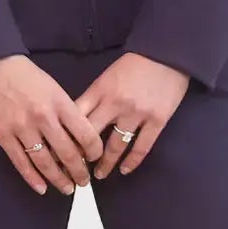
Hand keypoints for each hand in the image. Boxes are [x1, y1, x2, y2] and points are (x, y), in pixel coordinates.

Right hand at [0, 54, 104, 195]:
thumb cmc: (28, 77)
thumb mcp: (55, 89)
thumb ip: (67, 112)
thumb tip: (78, 140)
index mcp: (60, 103)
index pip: (85, 134)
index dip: (94, 151)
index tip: (95, 158)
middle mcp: (43, 118)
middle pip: (67, 153)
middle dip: (79, 172)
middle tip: (84, 181)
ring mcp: (22, 128)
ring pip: (45, 162)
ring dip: (58, 179)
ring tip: (67, 188)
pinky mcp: (3, 135)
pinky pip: (21, 163)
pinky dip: (32, 178)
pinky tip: (42, 188)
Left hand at [74, 52, 189, 176]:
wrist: (167, 53)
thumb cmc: (134, 64)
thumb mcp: (107, 76)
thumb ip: (94, 97)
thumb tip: (77, 120)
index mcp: (100, 91)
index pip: (76, 118)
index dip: (66, 136)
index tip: (60, 151)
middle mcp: (115, 104)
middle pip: (91, 136)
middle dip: (81, 155)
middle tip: (75, 169)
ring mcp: (137, 114)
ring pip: (115, 146)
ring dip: (105, 164)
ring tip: (98, 175)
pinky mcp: (157, 120)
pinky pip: (142, 147)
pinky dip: (132, 161)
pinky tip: (124, 170)